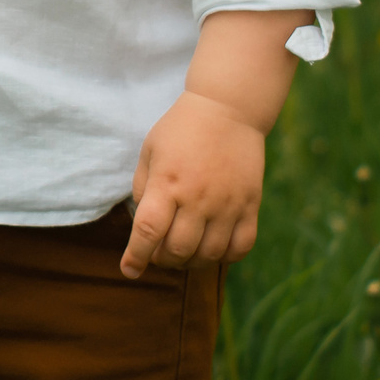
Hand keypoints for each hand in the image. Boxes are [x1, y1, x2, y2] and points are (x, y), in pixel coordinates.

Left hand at [119, 90, 267, 279]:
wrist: (228, 109)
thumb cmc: (181, 129)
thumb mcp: (149, 151)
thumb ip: (142, 188)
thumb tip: (143, 224)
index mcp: (167, 183)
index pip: (148, 232)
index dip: (136, 256)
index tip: (129, 269)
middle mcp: (197, 198)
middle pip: (178, 250)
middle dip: (162, 260)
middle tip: (159, 253)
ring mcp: (227, 204)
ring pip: (209, 255)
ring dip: (191, 261)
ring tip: (184, 251)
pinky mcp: (250, 205)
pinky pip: (240, 247)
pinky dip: (225, 257)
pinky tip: (213, 248)